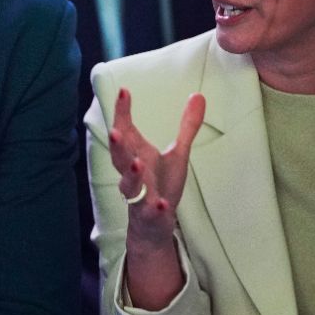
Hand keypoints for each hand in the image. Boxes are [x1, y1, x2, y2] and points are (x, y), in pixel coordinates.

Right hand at [105, 88, 205, 249]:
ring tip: (137, 163)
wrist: (154, 223)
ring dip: (132, 174)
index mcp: (137, 154)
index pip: (125, 130)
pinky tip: (161, 204)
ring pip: (129, 184)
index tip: (124, 91)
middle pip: (119, 157)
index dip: (122, 112)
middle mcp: (133, 172)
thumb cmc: (161, 184)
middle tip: (115, 130)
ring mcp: (139, 194)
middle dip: (116, 145)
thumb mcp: (178, 152)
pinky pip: (150, 211)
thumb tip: (198, 95)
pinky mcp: (149, 213)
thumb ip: (187, 126)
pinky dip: (155, 207)